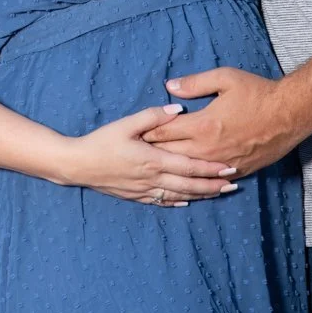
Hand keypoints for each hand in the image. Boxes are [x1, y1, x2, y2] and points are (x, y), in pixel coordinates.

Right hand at [60, 105, 238, 205]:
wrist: (78, 165)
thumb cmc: (102, 141)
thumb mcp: (126, 123)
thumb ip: (153, 116)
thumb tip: (178, 110)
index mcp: (153, 160)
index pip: (189, 166)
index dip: (210, 169)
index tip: (229, 168)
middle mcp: (152, 179)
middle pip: (189, 185)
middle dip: (212, 186)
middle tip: (233, 185)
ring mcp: (144, 190)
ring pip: (179, 195)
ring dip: (200, 195)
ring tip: (218, 194)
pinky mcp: (135, 196)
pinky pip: (162, 202)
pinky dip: (178, 202)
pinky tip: (187, 202)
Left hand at [142, 69, 301, 175]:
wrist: (290, 113)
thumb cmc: (257, 92)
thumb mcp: (225, 78)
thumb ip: (195, 83)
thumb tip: (170, 86)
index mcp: (202, 125)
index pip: (166, 132)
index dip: (149, 133)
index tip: (135, 135)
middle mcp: (209, 149)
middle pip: (172, 155)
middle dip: (155, 154)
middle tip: (137, 156)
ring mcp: (222, 163)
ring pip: (190, 172)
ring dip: (172, 171)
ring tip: (156, 173)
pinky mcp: (237, 170)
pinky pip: (210, 180)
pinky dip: (196, 181)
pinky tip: (187, 184)